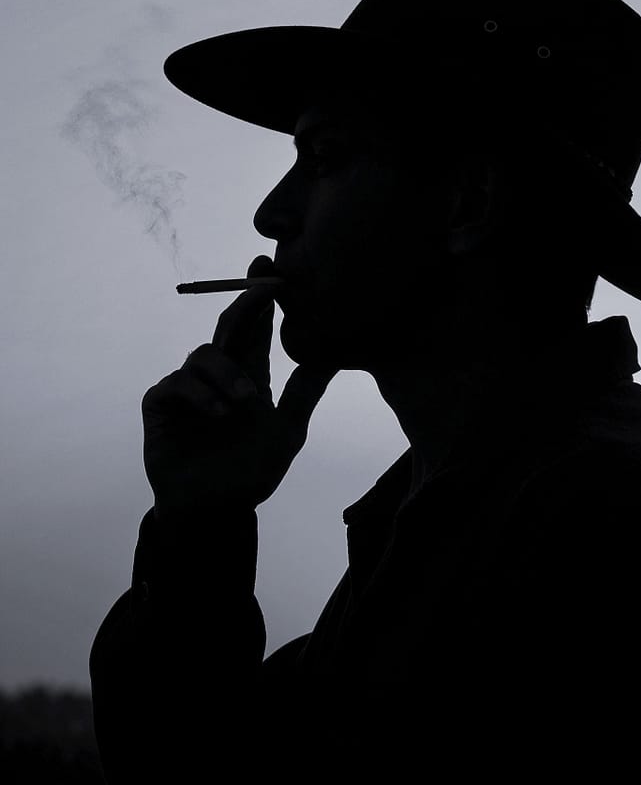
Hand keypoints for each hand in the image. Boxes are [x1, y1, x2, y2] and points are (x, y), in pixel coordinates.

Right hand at [142, 255, 338, 519]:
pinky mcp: (161, 405)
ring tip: (245, 402)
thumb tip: (335, 355)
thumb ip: (305, 392)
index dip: (263, 301)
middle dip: (243, 304)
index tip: (276, 273)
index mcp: (248, 375)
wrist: (215, 510)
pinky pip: (176, 383)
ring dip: (227, 374)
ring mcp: (187, 388)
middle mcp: (217, 374)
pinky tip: (218, 414)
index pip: (256, 330)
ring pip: (203, 354)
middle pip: (228, 327)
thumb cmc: (249, 472)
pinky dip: (199, 394)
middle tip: (260, 289)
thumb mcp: (287, 431)